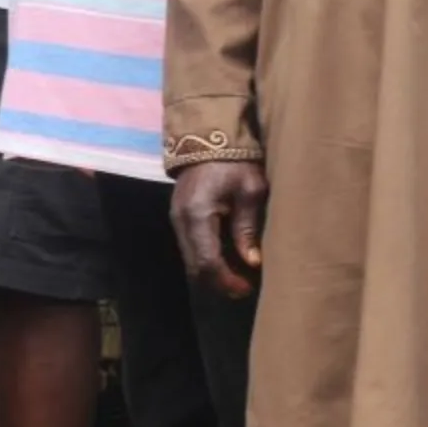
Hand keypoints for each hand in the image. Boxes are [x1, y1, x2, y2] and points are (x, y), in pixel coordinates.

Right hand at [172, 160, 268, 298]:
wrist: (207, 138)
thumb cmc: (235, 163)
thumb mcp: (249, 191)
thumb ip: (247, 227)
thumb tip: (252, 262)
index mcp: (198, 214)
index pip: (207, 260)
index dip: (226, 280)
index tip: (247, 288)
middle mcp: (180, 220)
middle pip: (194, 265)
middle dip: (218, 282)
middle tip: (244, 289)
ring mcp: (176, 218)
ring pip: (190, 259)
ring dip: (211, 273)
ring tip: (238, 278)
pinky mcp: (179, 216)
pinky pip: (189, 247)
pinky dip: (205, 259)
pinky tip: (225, 260)